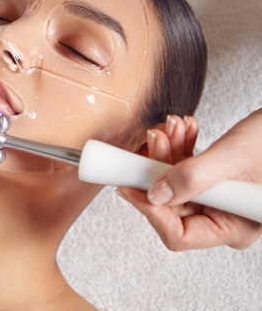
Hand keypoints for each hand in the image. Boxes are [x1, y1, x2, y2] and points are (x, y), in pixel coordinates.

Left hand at [116, 113, 261, 250]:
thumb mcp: (233, 159)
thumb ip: (194, 178)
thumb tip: (156, 194)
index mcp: (232, 228)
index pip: (177, 234)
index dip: (149, 210)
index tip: (129, 184)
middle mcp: (222, 218)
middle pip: (169, 204)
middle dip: (158, 168)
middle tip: (154, 140)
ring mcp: (217, 200)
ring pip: (173, 183)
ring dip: (167, 153)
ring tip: (172, 128)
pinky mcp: (213, 181)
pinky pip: (185, 170)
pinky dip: (180, 149)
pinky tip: (184, 130)